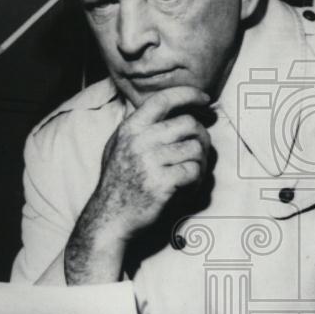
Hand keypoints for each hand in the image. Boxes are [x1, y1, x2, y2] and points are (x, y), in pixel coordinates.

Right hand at [65, 86, 210, 283]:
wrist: (109, 218)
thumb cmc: (117, 184)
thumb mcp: (118, 147)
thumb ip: (139, 127)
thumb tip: (170, 109)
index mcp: (130, 128)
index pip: (163, 99)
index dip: (189, 95)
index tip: (205, 100)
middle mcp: (139, 141)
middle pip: (188, 124)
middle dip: (203, 137)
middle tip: (202, 150)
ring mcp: (150, 161)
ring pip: (196, 149)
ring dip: (201, 162)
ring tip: (193, 174)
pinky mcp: (161, 183)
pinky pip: (194, 171)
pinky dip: (197, 181)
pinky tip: (188, 188)